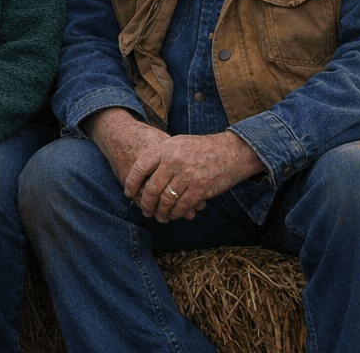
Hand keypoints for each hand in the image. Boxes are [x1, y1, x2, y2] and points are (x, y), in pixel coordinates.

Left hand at [89, 109, 262, 221]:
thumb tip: (142, 175)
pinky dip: (176, 213)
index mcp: (165, 148)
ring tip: (160, 216)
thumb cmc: (201, 149)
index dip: (131, 183)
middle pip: (152, 188)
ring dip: (161, 212)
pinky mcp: (200, 188)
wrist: (231, 152)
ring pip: (166, 201)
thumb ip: (160, 156)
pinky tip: (174, 214)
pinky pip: (182, 206)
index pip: (140, 167)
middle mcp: (174, 161)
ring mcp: (187, 175)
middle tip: (145, 210)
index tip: (129, 193)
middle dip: (146, 203)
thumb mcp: (178, 144)